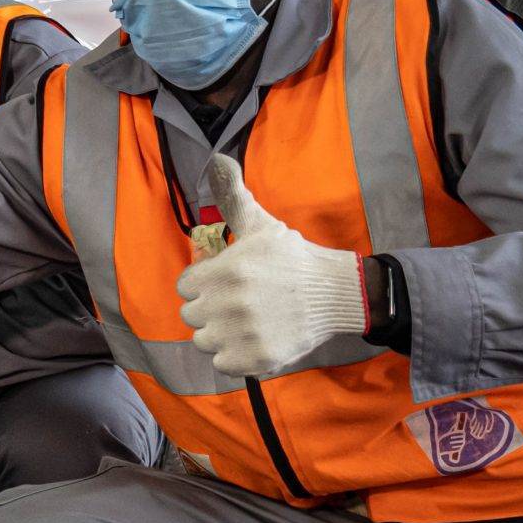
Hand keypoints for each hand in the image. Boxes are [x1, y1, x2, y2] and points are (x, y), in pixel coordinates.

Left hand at [177, 155, 367, 378]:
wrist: (336, 292)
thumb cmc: (292, 257)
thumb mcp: (261, 224)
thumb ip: (233, 197)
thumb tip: (218, 159)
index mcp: (223, 272)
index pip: (185, 287)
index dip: (203, 283)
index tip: (225, 282)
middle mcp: (227, 305)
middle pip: (191, 315)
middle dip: (210, 308)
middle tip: (238, 301)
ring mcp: (241, 334)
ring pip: (203, 341)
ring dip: (220, 333)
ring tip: (246, 320)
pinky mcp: (254, 359)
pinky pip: (222, 363)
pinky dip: (234, 356)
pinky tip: (253, 338)